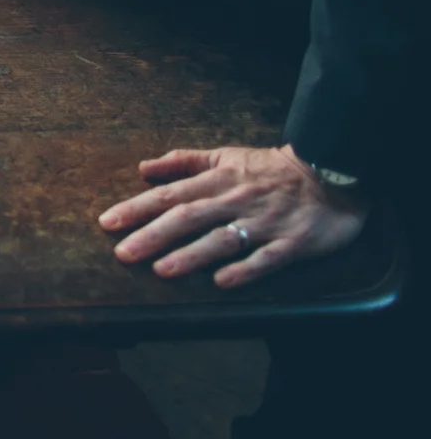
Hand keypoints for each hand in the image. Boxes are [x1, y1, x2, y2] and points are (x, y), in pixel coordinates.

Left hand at [98, 145, 368, 287]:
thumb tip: (144, 167)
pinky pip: (267, 258)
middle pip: (188, 217)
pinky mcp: (293, 243)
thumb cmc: (271, 168)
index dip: (137, 208)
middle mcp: (235, 200)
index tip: (108, 223)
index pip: (169, 195)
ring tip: (162, 270)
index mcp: (217, 180)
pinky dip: (245, 269)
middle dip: (153, 235)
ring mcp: (264, 223)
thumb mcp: (226, 156)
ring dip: (192, 255)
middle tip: (123, 253)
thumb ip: (184, 162)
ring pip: (223, 239)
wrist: (331, 172)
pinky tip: (223, 282)